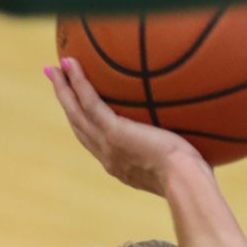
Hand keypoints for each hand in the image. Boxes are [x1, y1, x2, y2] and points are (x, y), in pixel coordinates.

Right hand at [45, 56, 204, 194]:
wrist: (185, 182)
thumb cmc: (193, 177)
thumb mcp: (181, 164)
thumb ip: (177, 152)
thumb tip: (191, 142)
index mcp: (120, 165)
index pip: (96, 141)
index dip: (83, 123)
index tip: (76, 108)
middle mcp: (108, 157)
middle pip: (78, 125)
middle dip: (65, 102)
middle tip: (54, 80)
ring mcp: (107, 144)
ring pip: (76, 112)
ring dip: (62, 89)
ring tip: (53, 68)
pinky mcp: (113, 132)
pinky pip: (89, 101)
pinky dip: (77, 82)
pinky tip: (69, 63)